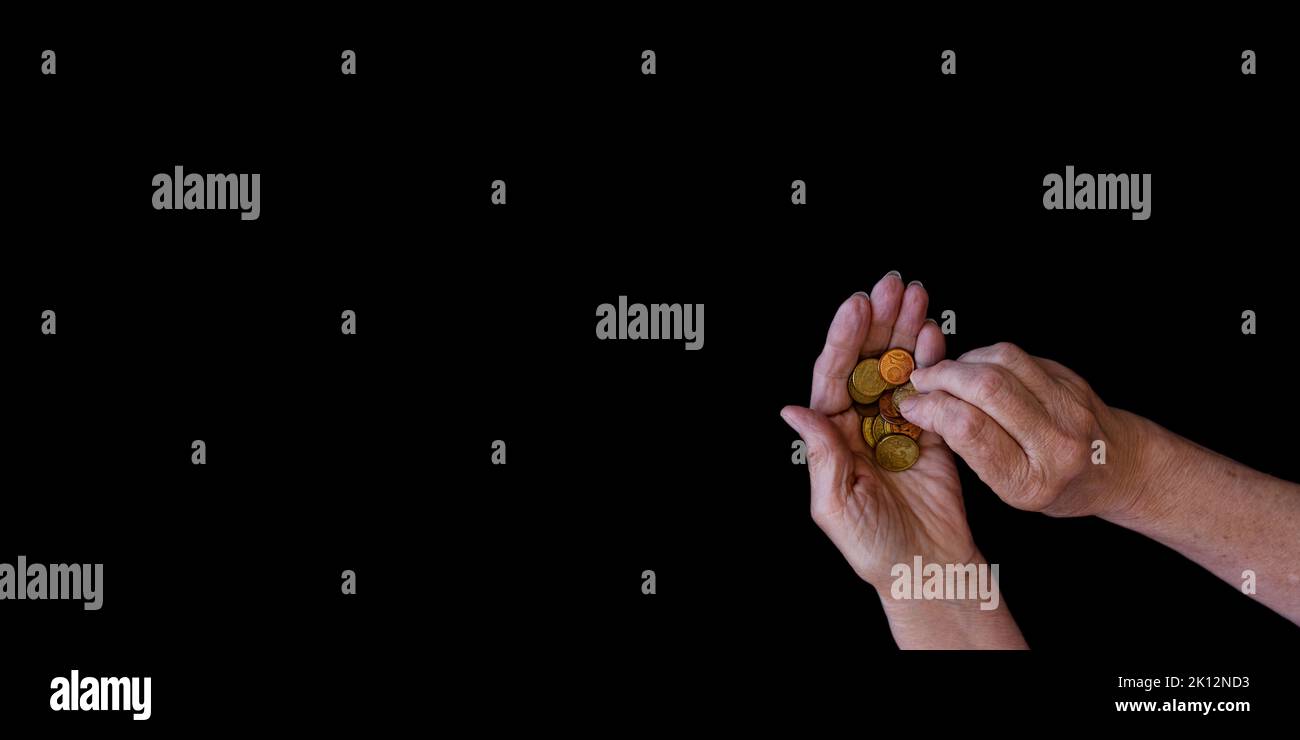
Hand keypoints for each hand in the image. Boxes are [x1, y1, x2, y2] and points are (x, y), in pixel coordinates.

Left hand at [780, 273, 972, 588]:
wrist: (924, 569)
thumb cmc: (872, 547)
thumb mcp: (835, 506)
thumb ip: (821, 456)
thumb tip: (794, 409)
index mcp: (831, 437)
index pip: (833, 378)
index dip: (843, 340)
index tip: (855, 306)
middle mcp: (860, 426)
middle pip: (866, 363)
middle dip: (879, 322)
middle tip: (891, 285)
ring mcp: (896, 427)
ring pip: (898, 370)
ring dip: (906, 332)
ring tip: (916, 296)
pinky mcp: (931, 434)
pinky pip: (931, 391)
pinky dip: (935, 362)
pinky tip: (935, 334)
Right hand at [900, 343, 1140, 517]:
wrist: (1116, 468)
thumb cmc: (1057, 486)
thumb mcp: (1009, 489)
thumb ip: (972, 450)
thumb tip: (924, 407)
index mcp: (1031, 480)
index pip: (971, 430)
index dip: (933, 409)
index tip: (913, 405)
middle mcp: (1055, 441)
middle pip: (987, 388)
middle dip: (943, 377)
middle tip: (922, 380)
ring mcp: (1068, 405)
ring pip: (1002, 361)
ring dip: (962, 361)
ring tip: (946, 372)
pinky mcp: (1070, 379)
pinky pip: (1018, 355)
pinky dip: (986, 357)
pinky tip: (974, 368)